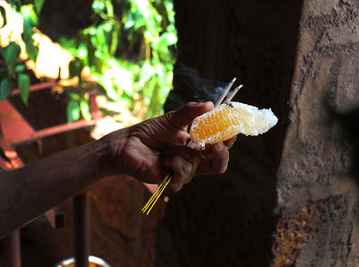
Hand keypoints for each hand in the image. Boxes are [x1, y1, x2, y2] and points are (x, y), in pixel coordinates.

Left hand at [105, 102, 235, 190]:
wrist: (128, 143)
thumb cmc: (149, 132)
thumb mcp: (173, 119)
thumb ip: (191, 112)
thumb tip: (210, 104)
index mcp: (196, 148)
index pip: (219, 148)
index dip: (228, 141)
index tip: (230, 131)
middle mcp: (193, 162)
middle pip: (219, 165)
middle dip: (221, 153)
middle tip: (215, 143)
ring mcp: (183, 173)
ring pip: (195, 165)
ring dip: (179, 152)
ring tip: (165, 149)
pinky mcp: (172, 182)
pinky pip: (183, 174)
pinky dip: (172, 162)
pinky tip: (162, 159)